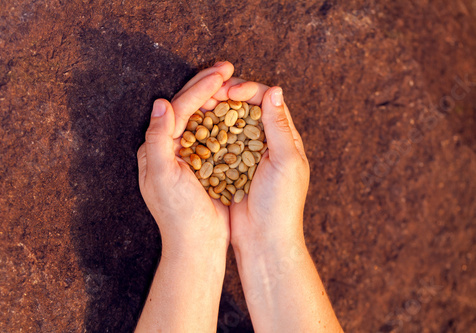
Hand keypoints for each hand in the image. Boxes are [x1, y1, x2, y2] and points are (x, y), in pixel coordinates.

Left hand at [137, 62, 234, 257]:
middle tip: (228, 67)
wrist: (196, 244)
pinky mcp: (204, 164)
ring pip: (203, 117)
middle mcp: (170, 147)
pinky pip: (215, 133)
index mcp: (157, 147)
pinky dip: (226, 118)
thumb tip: (160, 102)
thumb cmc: (178, 215)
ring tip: (234, 82)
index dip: (200, 88)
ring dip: (218, 98)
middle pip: (189, 107)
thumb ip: (157, 139)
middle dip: (208, 85)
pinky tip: (239, 109)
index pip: (179, 108)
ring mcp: (188, 155)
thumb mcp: (162, 177)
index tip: (222, 73)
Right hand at [215, 80, 341, 332]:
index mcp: (283, 137)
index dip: (247, 89)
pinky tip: (193, 128)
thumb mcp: (286, 161)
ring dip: (213, 112)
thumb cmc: (281, 202)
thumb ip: (279, 126)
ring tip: (198, 106)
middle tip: (208, 93)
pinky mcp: (227, 167)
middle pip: (243, 107)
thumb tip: (275, 89)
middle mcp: (263, 141)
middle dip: (226, 96)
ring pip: (227, 123)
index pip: (265, 100)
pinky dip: (206, 134)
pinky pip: (215, 144)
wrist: (264, 239)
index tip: (230, 90)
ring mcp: (244, 154)